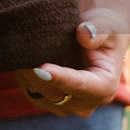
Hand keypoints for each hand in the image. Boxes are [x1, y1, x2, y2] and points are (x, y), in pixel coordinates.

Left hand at [15, 8, 129, 116]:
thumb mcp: (107, 24)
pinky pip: (30, 90)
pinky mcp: (47, 102)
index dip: (62, 78)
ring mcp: (66, 106)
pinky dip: (24, 74)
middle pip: (57, 93)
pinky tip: (24, 55)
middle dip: (37, 73)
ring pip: (40, 93)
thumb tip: (85, 35)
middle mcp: (86, 103)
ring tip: (24, 46)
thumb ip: (99, 30)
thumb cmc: (104, 28)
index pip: (81, 86)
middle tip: (23, 47)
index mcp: (105, 87)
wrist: (94, 35)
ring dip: (28, 72)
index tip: (42, 68)